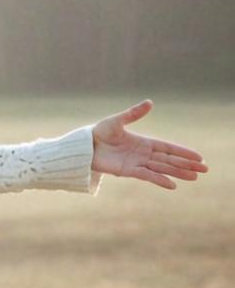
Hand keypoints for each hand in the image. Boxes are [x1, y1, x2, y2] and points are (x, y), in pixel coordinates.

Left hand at [91, 99, 207, 189]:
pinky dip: (159, 180)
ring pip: (162, 169)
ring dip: (178, 173)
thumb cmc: (99, 132)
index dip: (183, 152)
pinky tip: (172, 184)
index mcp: (143, 142)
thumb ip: (133, 114)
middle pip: (169, 160)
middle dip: (186, 164)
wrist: (83, 146)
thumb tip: (150, 102)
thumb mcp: (117, 121)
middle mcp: (143, 154)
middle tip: (204, 170)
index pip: (168, 148)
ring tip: (194, 177)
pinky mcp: (127, 171)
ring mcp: (136, 163)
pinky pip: (147, 176)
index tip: (198, 157)